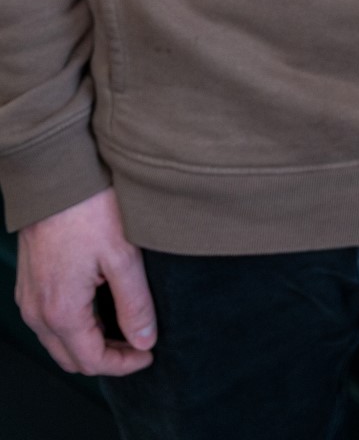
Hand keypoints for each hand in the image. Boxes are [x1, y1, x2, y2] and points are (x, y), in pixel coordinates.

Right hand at [17, 187, 156, 376]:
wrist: (55, 174)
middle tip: (139, 344)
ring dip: (89, 343)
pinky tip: (99, 307)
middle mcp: (37, 312)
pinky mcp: (28, 281)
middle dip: (106, 359)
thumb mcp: (123, 255)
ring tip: (123, 326)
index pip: (92, 361)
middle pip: (72, 359)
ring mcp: (28, 297)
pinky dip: (73, 326)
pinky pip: (48, 321)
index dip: (124, 365)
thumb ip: (134, 304)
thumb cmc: (89, 209)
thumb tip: (144, 341)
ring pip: (58, 342)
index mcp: (61, 311)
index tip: (149, 353)